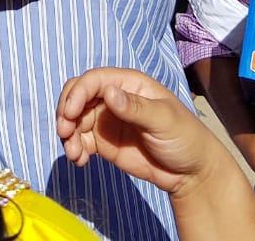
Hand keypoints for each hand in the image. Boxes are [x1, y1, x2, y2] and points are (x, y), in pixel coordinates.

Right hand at [57, 68, 225, 196]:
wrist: (190, 173)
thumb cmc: (185, 137)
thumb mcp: (164, 120)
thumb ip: (136, 107)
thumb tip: (108, 92)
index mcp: (129, 84)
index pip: (94, 80)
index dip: (78, 93)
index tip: (70, 114)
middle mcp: (113, 98)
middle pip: (78, 96)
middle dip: (66, 112)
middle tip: (65, 133)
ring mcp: (107, 120)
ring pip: (75, 119)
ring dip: (68, 134)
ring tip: (74, 154)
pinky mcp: (104, 142)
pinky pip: (80, 140)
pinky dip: (74, 148)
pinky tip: (79, 161)